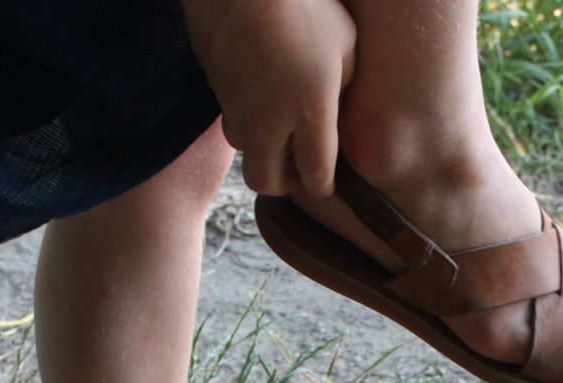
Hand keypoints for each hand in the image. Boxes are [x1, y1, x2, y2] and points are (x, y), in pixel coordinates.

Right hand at [183, 0, 355, 196]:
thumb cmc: (304, 2)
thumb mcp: (344, 42)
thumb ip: (346, 86)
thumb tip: (339, 111)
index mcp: (310, 111)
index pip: (316, 178)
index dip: (324, 185)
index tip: (328, 176)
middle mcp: (269, 119)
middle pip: (267, 183)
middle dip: (285, 182)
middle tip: (298, 162)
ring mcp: (237, 105)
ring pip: (244, 152)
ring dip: (262, 149)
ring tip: (278, 126)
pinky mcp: (216, 87)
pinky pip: (230, 118)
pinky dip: (246, 120)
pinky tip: (259, 95)